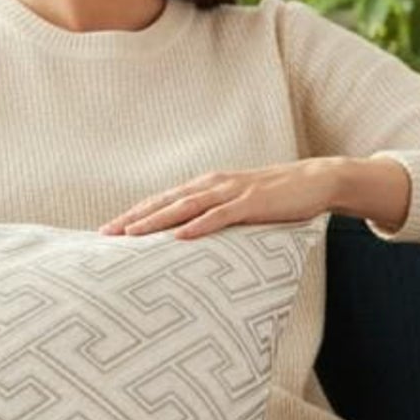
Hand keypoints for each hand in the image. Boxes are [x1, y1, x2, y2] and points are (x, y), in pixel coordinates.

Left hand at [97, 160, 340, 239]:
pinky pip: (220, 215)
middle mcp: (212, 185)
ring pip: (184, 207)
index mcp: (206, 186)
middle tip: (104, 235)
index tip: (107, 231)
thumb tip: (189, 238)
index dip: (133, 214)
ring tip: (131, 235)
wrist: (315, 181)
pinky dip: (198, 225)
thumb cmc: (275, 198)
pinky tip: (180, 236)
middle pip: (163, 202)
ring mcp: (231, 192)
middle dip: (132, 218)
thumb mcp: (237, 206)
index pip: (161, 201)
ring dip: (156, 221)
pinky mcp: (251, 203)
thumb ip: (214, 216)